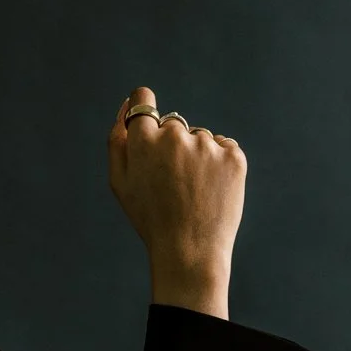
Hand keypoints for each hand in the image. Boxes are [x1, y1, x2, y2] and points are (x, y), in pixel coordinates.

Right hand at [107, 87, 245, 320]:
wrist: (189, 250)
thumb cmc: (150, 218)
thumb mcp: (120, 182)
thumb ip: (117, 138)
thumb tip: (128, 103)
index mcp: (143, 139)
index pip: (143, 100)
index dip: (144, 111)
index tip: (150, 130)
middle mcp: (175, 136)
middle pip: (172, 125)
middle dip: (171, 146)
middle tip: (171, 183)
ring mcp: (206, 145)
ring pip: (199, 138)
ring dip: (197, 157)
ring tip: (192, 192)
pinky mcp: (233, 157)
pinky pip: (223, 148)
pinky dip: (219, 164)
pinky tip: (210, 189)